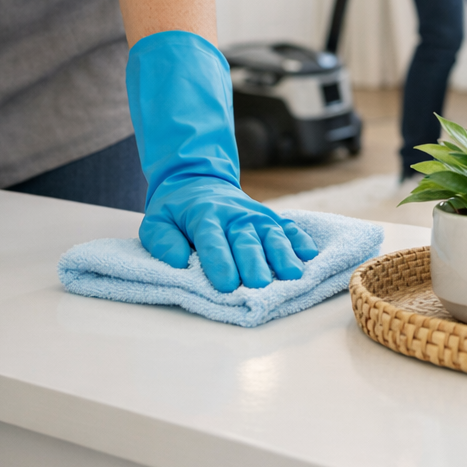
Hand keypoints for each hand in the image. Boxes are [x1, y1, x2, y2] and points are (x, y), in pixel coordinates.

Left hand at [141, 181, 317, 291]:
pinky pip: (289, 228)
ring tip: (292, 275)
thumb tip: (177, 262)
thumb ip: (162, 241)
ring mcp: (257, 215)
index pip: (212, 240)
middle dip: (254, 262)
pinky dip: (300, 240)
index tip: (226, 284)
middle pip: (246, 240)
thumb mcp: (156, 222)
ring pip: (272, 235)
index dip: (219, 261)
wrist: (201, 180)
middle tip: (259, 285)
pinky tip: (309, 255)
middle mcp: (235, 215)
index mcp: (205, 216)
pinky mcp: (271, 218)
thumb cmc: (177, 211)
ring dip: (283, 255)